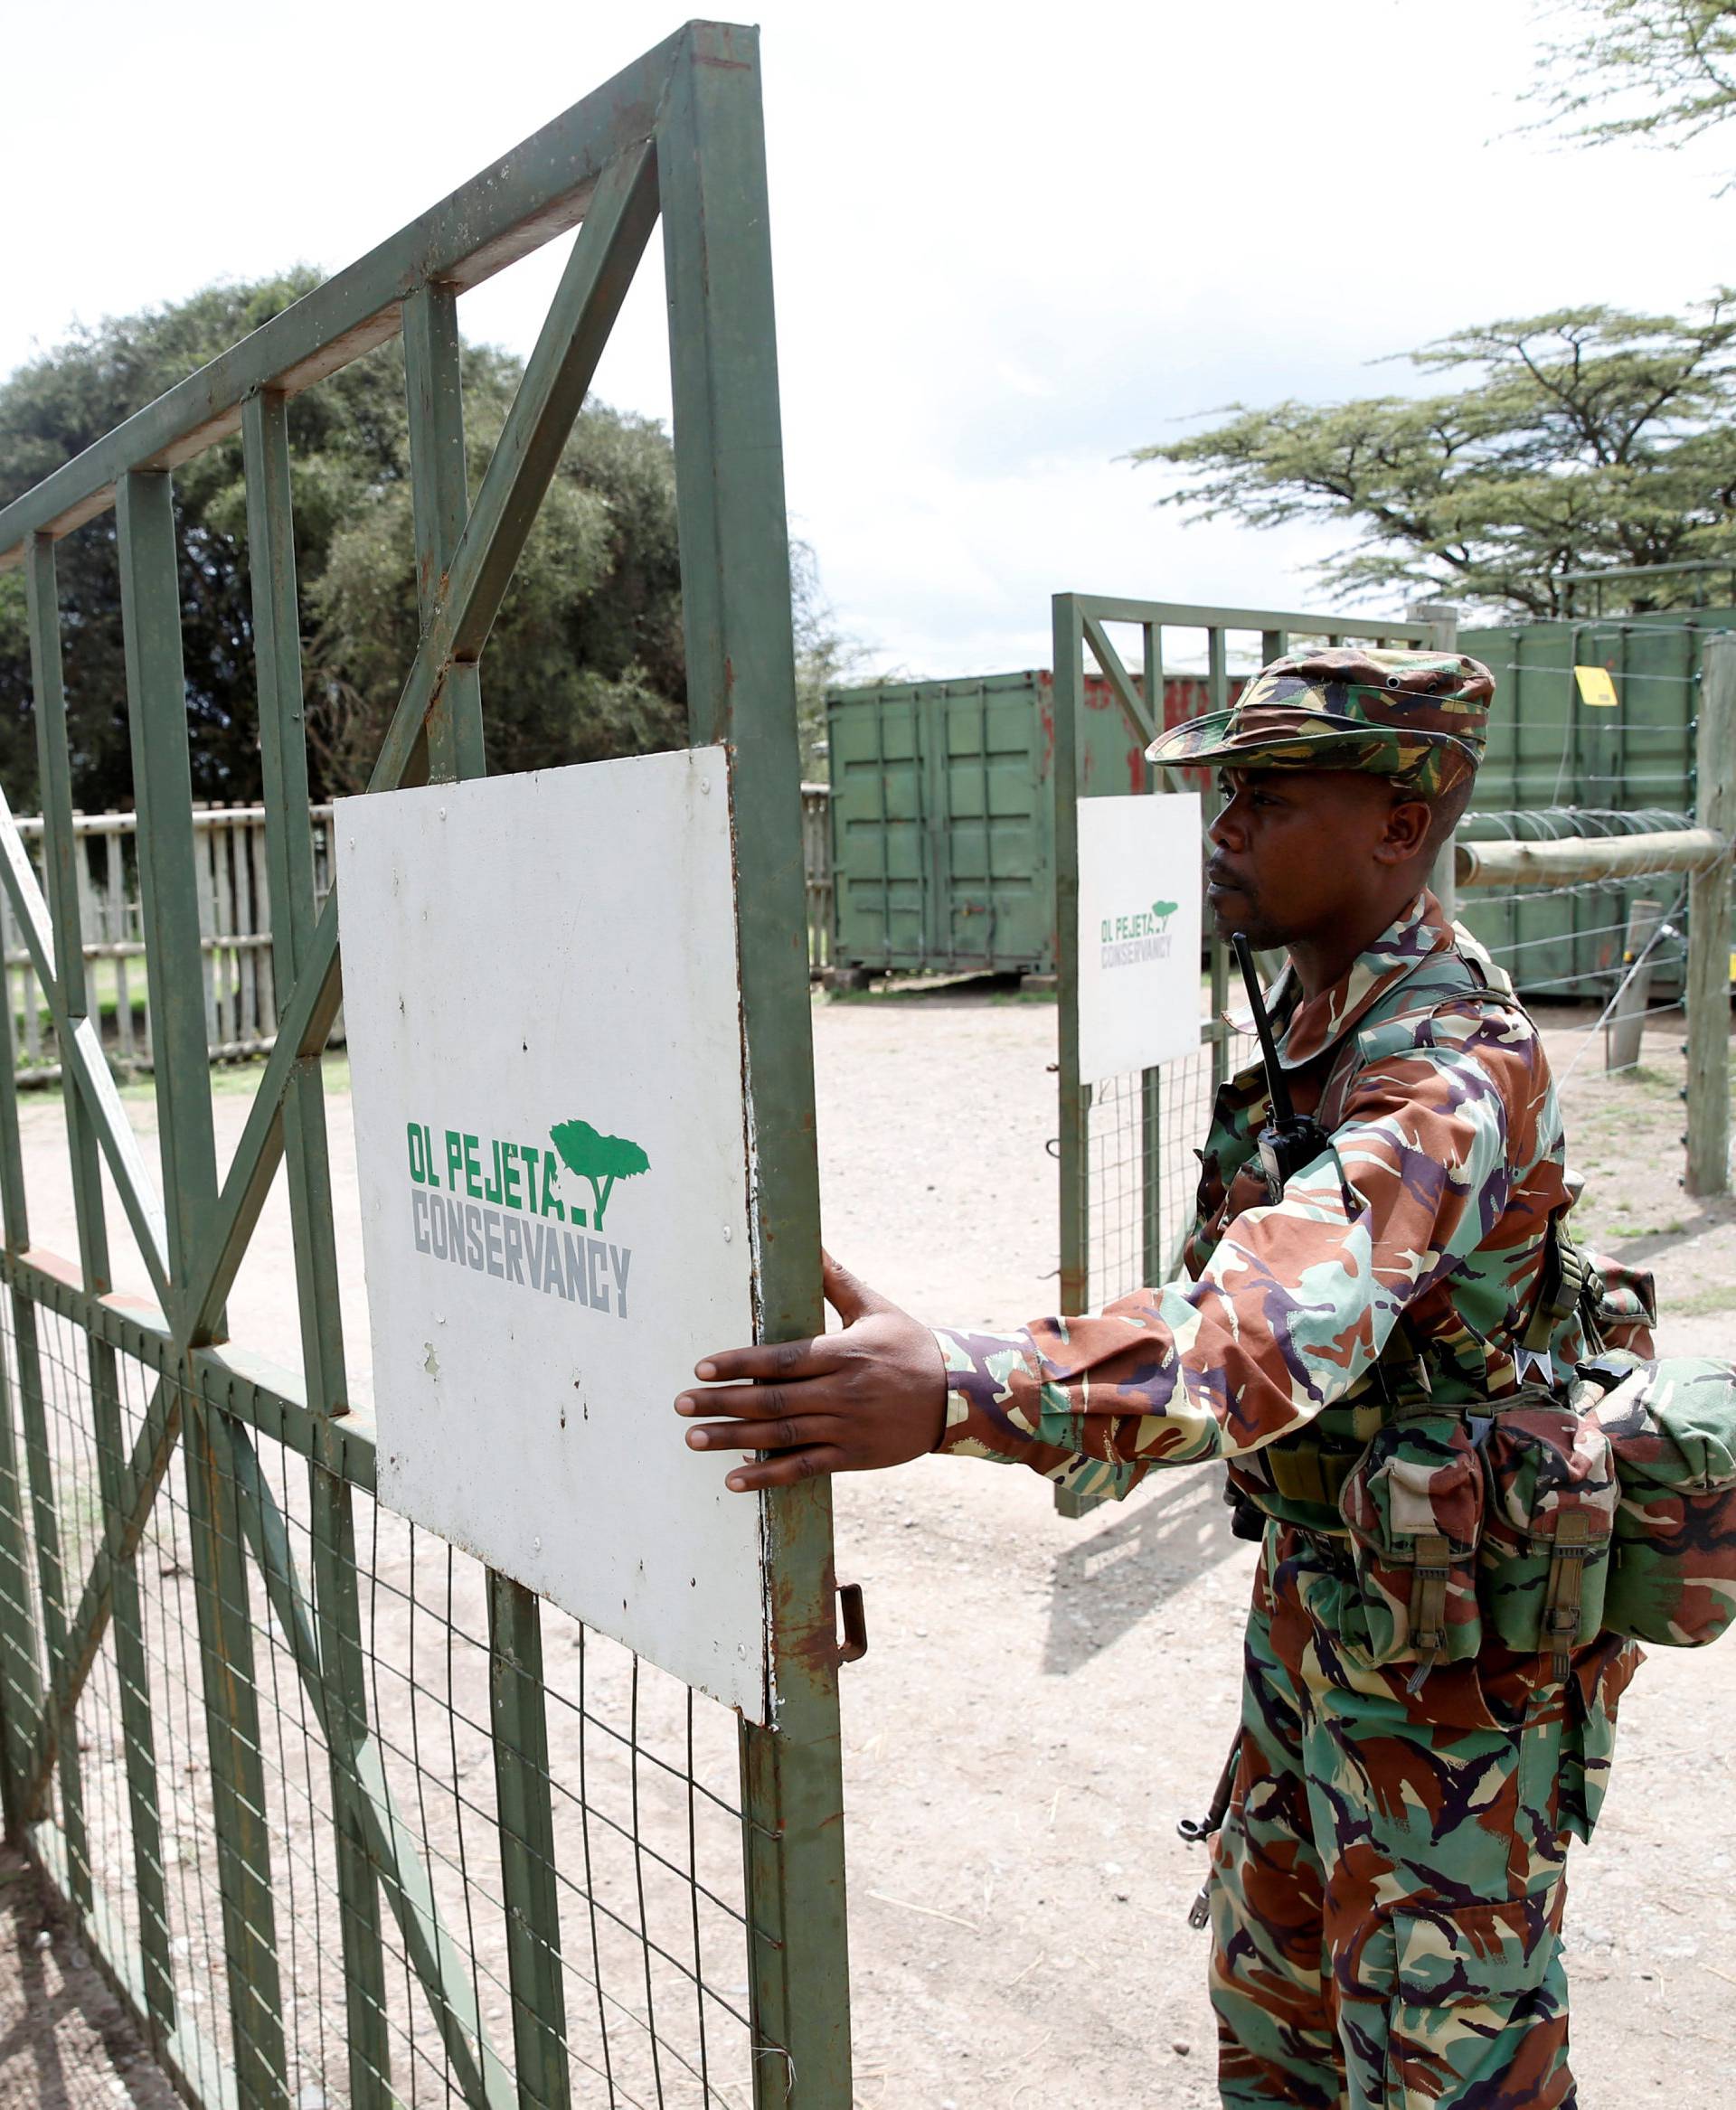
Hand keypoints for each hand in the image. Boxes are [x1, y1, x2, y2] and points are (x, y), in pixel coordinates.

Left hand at [674, 1251, 946, 1491]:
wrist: (957, 1397)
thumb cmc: (909, 1345)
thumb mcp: (875, 1308)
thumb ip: (834, 1279)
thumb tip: (809, 1237)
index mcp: (843, 1352)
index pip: (781, 1359)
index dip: (739, 1363)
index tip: (702, 1367)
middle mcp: (842, 1392)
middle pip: (772, 1399)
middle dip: (722, 1402)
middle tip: (681, 1404)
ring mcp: (847, 1428)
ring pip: (781, 1435)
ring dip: (733, 1439)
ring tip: (693, 1438)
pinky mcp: (853, 1457)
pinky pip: (804, 1468)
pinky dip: (768, 1474)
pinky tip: (734, 1478)